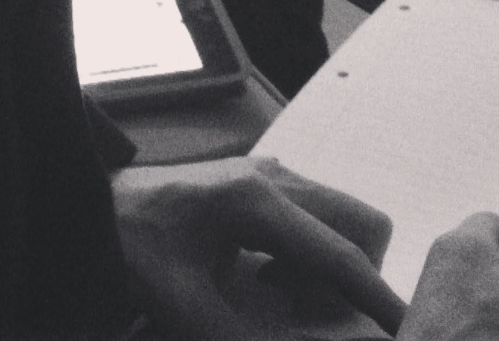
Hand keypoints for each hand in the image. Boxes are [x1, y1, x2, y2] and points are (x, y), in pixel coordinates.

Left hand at [111, 154, 404, 339]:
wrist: (88, 204)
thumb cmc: (128, 246)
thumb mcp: (183, 304)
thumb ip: (244, 337)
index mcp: (257, 200)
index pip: (343, 255)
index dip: (382, 302)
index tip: (410, 333)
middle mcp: (271, 176)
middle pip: (357, 222)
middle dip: (358, 277)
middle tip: (326, 320)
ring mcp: (265, 173)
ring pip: (336, 217)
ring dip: (328, 266)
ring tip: (280, 300)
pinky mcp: (255, 182)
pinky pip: (309, 217)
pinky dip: (306, 254)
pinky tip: (263, 280)